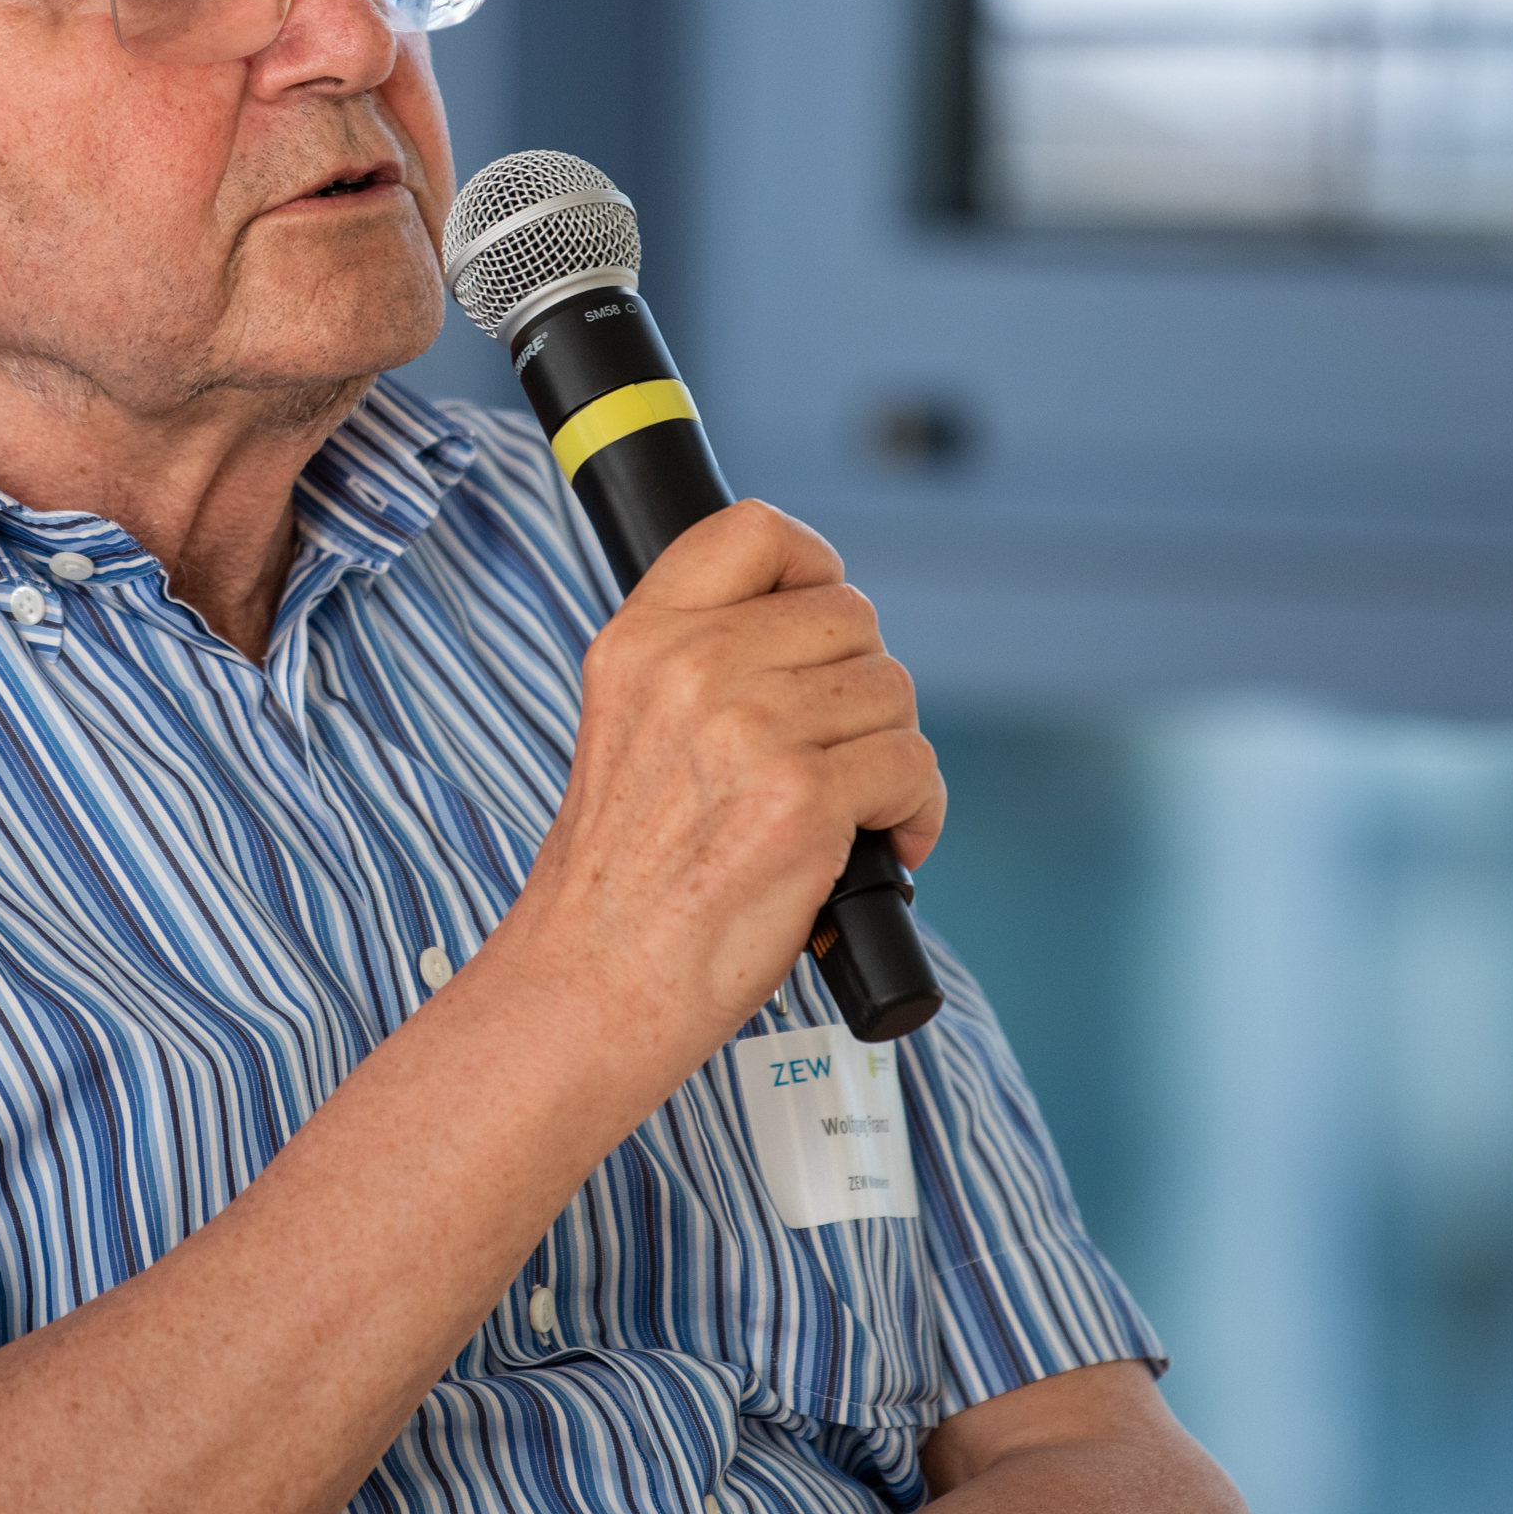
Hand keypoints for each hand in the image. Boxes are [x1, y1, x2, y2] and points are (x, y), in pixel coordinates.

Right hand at [505, 501, 942, 1056]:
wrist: (594, 983)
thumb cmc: (621, 880)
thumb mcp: (627, 729)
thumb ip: (700, 664)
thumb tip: (819, 635)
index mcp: (640, 642)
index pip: (754, 530)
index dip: (814, 565)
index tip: (824, 620)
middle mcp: (691, 669)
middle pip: (849, 616)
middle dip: (862, 687)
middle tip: (836, 753)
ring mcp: (749, 731)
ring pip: (891, 691)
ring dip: (894, 755)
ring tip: (857, 812)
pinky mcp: (802, 801)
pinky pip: (913, 765)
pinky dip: (918, 814)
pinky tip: (884, 849)